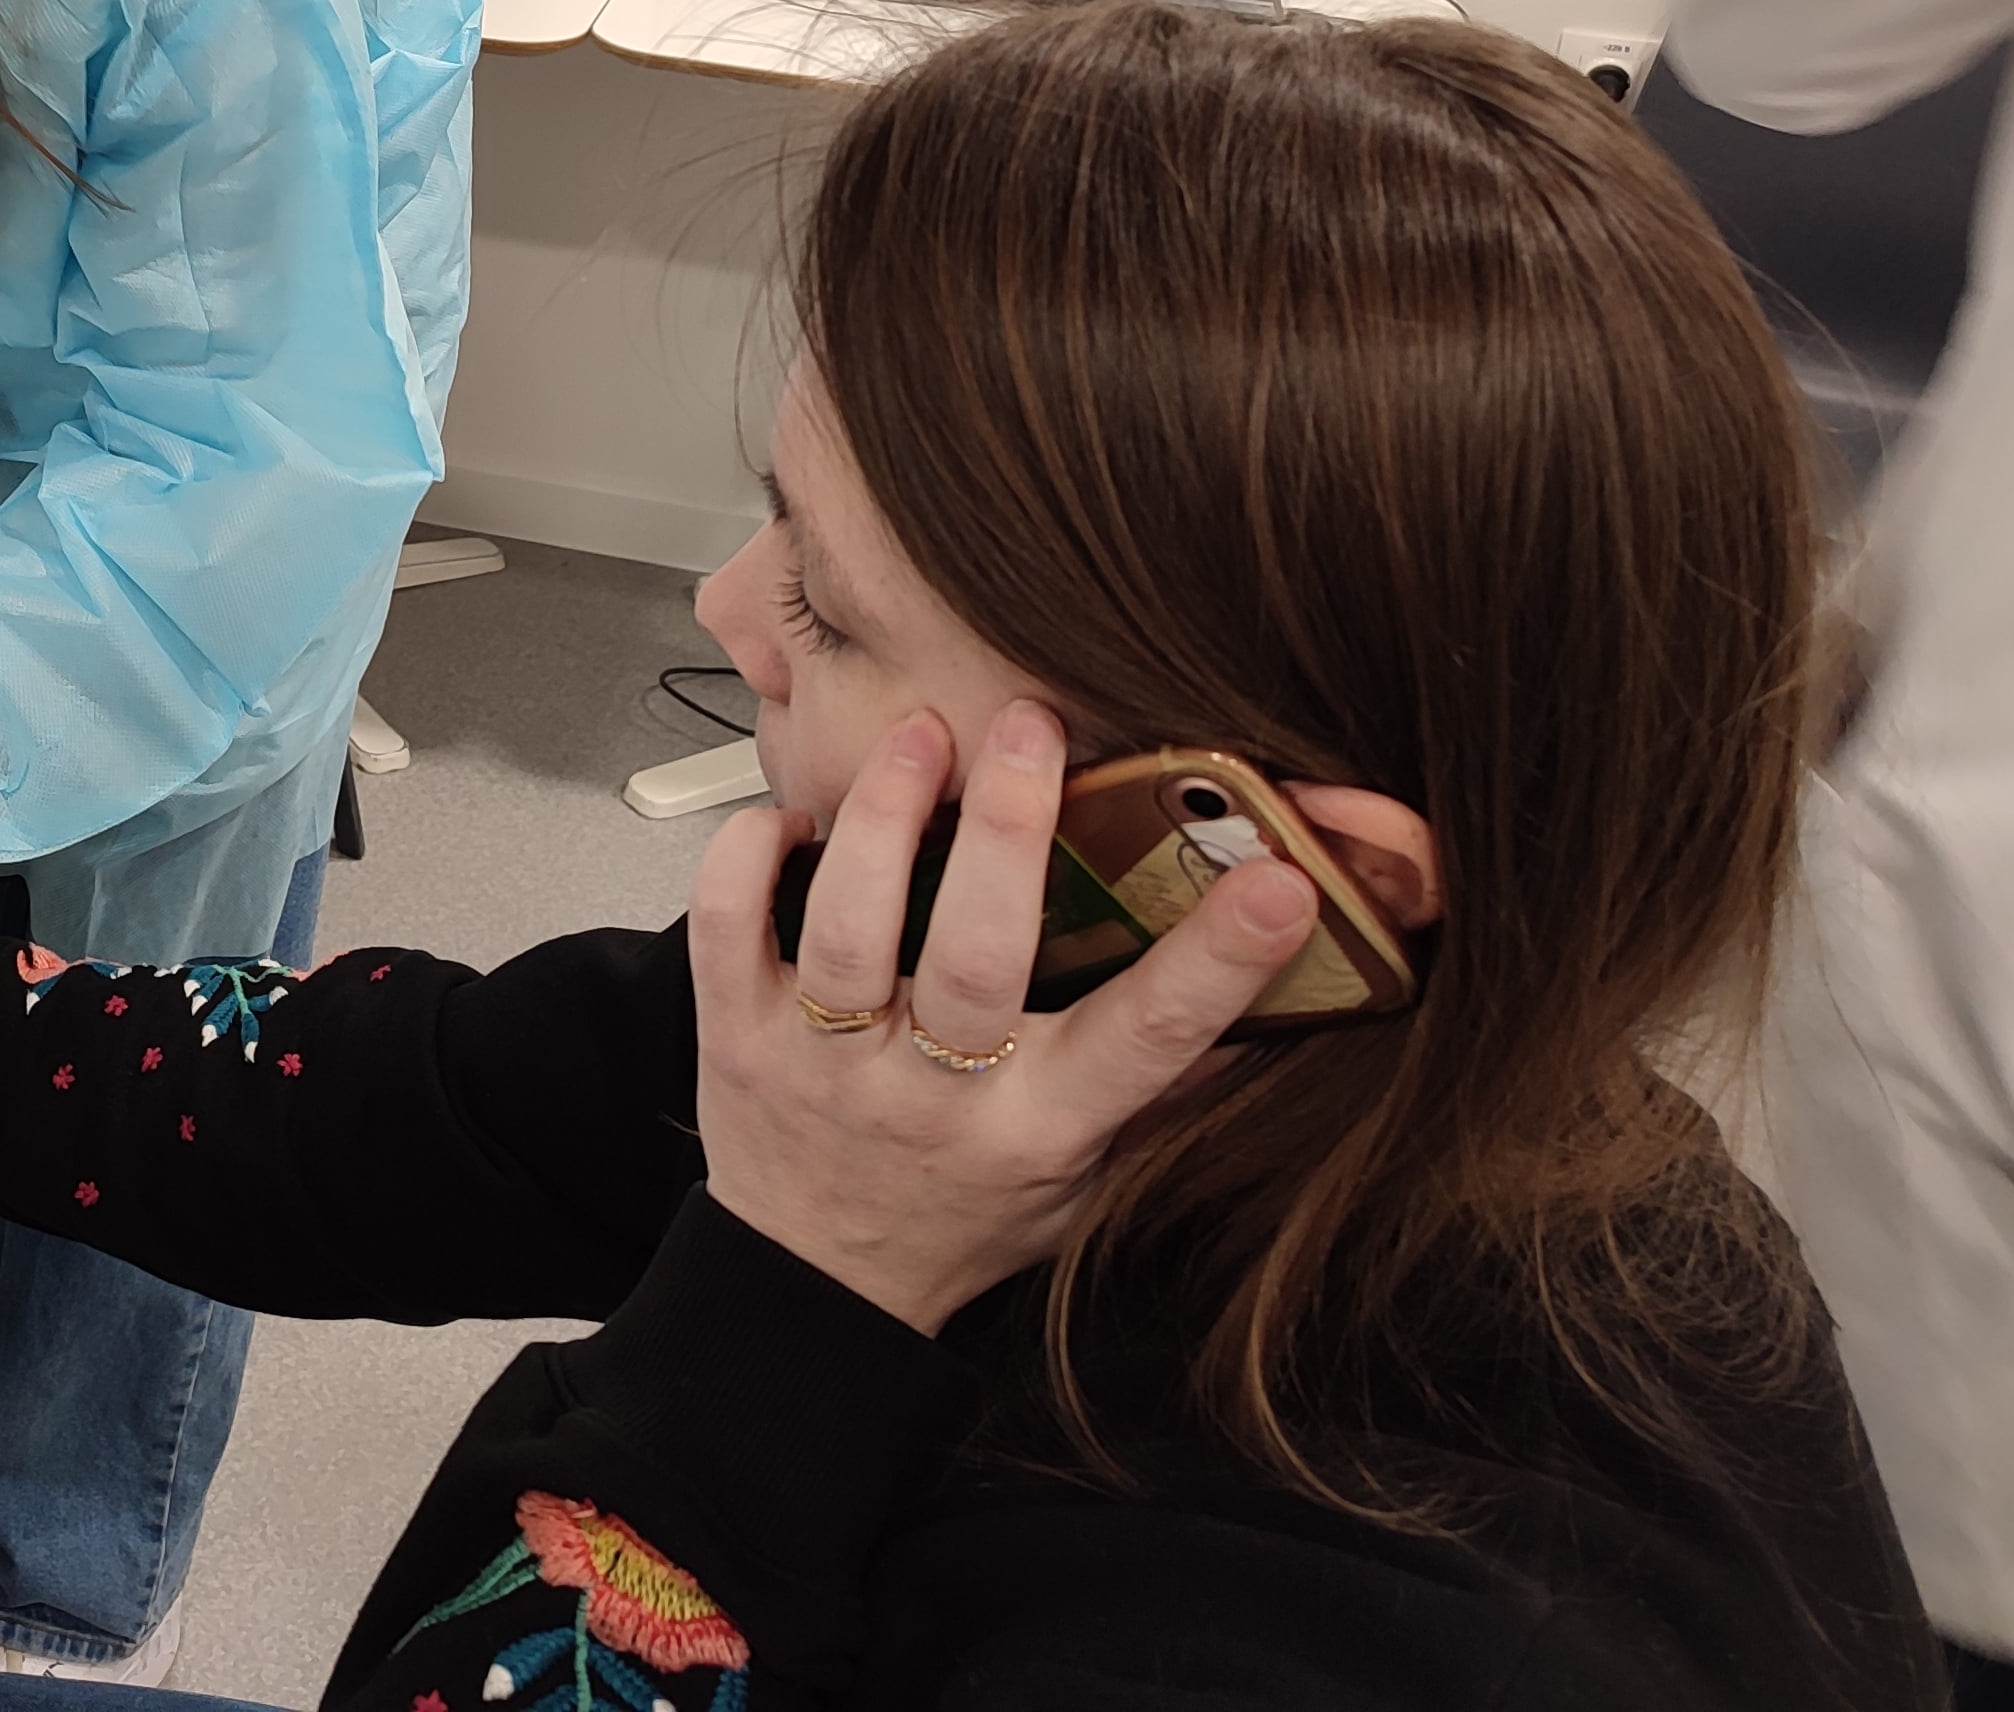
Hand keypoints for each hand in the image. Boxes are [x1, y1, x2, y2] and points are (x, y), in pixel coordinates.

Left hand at [692, 701, 1318, 1333]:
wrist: (817, 1287)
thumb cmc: (962, 1213)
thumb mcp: (1085, 1174)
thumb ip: (1163, 1085)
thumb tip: (1284, 988)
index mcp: (1037, 1128)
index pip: (1148, 1040)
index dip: (1217, 961)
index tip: (1276, 882)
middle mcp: (932, 1097)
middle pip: (977, 956)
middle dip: (1009, 830)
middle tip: (1033, 727)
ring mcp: (826, 1066)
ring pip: (848, 929)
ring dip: (882, 817)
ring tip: (920, 737)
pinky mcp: (740, 1040)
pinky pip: (729, 929)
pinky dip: (748, 859)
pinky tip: (791, 820)